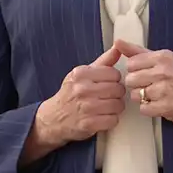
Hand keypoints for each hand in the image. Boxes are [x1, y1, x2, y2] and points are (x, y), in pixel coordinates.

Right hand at [21, 46, 125, 162]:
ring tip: (106, 107)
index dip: (114, 80)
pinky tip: (103, 117)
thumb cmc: (71, 94)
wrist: (53, 118)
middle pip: (118, 89)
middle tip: (109, 96)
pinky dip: (110, 120)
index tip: (109, 84)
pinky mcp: (88, 124)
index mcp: (81, 73)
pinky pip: (113, 120)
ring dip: (115, 108)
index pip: (114, 73)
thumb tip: (118, 48)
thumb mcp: (82, 74)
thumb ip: (102, 62)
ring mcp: (85, 107)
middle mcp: (82, 89)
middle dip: (117, 94)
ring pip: (118, 105)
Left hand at [116, 40, 172, 127]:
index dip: (135, 71)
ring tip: (155, 96)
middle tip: (149, 86)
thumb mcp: (166, 58)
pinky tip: (158, 105)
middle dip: (137, 85)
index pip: (131, 64)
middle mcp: (163, 71)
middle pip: (130, 80)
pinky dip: (149, 109)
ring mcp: (165, 89)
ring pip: (135, 95)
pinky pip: (143, 109)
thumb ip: (139, 51)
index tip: (145, 75)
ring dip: (142, 98)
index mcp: (162, 57)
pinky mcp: (167, 106)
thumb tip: (117, 42)